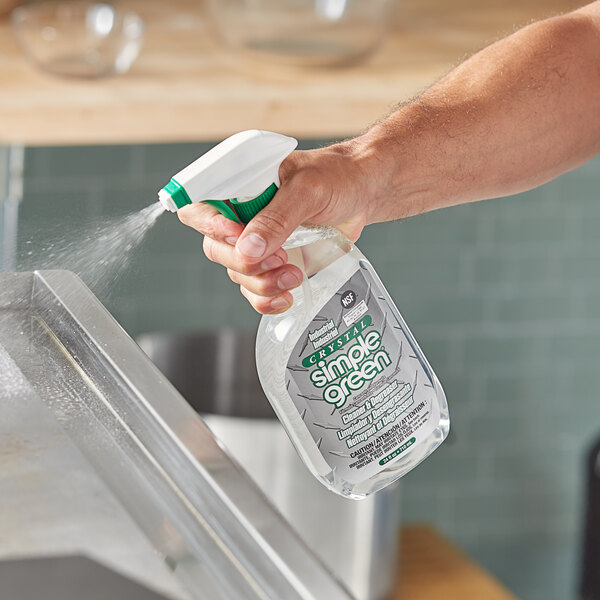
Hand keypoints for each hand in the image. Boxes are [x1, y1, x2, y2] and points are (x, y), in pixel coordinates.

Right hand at [178, 139, 377, 313]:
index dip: (209, 225)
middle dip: (244, 262)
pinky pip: (255, 290)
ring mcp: (257, 241)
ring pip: (237, 273)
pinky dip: (266, 299)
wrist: (365, 193)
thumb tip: (247, 248)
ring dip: (261, 283)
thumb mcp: (308, 190)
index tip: (237, 236)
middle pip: (216, 249)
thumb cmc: (337, 177)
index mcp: (240, 184)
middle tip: (278, 258)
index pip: (198, 206)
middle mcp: (241, 214)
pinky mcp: (274, 262)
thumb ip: (277, 218)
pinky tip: (286, 297)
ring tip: (294, 274)